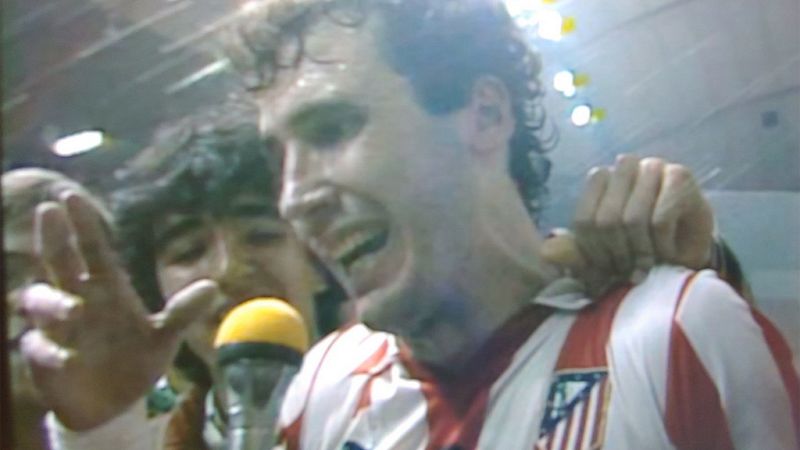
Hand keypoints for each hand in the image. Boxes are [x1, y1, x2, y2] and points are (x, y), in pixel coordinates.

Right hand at [18, 191, 217, 430]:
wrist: (115, 406)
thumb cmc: (136, 361)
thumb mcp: (163, 338)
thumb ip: (182, 313)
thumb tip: (213, 287)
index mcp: (107, 289)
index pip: (93, 249)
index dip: (83, 224)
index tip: (69, 197)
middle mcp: (78, 300)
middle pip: (58, 260)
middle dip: (53, 236)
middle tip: (48, 211)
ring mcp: (57, 327)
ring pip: (39, 299)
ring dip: (52, 302)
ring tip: (74, 311)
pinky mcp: (43, 357)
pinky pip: (36, 346)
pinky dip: (48, 349)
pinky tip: (65, 359)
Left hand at [542, 154, 713, 293]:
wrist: (687, 247)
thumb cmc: (641, 246)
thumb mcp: (603, 254)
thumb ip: (576, 252)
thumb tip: (546, 253)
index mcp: (599, 180)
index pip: (584, 220)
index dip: (594, 252)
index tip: (607, 272)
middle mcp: (623, 167)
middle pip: (607, 219)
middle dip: (619, 254)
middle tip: (630, 273)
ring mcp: (653, 167)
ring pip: (634, 219)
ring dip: (641, 252)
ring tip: (648, 265)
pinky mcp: (680, 176)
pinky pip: (661, 219)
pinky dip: (661, 245)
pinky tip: (667, 254)